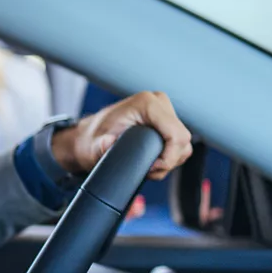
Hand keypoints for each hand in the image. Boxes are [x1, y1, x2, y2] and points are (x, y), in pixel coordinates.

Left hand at [51, 91, 192, 178]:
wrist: (89, 137)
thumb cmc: (92, 140)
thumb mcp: (95, 146)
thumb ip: (102, 146)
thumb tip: (109, 144)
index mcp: (146, 103)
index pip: (176, 135)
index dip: (168, 157)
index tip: (151, 168)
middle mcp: (158, 102)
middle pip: (182, 140)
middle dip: (168, 161)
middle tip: (147, 170)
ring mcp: (164, 110)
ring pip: (183, 143)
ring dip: (169, 160)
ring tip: (147, 166)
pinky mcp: (166, 120)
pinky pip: (179, 143)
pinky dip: (169, 156)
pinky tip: (152, 160)